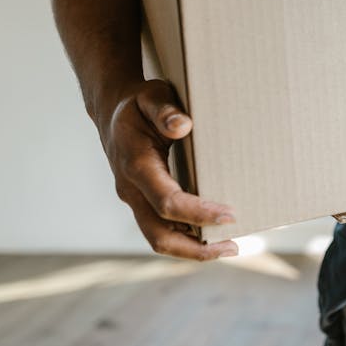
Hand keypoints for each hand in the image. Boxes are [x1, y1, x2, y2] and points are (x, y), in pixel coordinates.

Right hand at [99, 79, 237, 259]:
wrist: (112, 112)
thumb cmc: (138, 103)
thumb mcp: (151, 96)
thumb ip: (165, 110)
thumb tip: (183, 126)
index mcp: (136, 164)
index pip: (167, 201)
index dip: (198, 213)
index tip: (230, 215)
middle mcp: (131, 189)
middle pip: (159, 234)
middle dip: (195, 247)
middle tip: (233, 246)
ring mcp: (135, 199)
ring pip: (158, 238)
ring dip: (192, 249)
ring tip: (229, 246)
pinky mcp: (142, 202)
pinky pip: (161, 229)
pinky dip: (186, 238)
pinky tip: (212, 235)